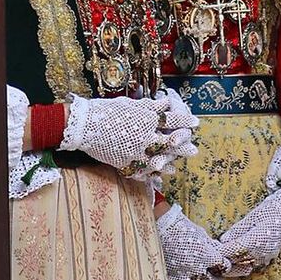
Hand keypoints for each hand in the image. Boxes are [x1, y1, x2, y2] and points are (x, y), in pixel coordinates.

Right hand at [63, 94, 195, 178]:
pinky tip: (155, 176)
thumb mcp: (130, 104)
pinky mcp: (127, 162)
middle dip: (183, 147)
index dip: (185, 121)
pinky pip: (142, 171)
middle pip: (171, 143)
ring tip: (176, 167)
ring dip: (168, 164)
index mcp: (148, 118)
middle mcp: (146, 136)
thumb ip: (150, 106)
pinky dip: (150, 174)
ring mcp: (137, 151)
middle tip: (194, 151)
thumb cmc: (106, 110)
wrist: (85, 125)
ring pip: (159, 159)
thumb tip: (166, 103)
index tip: (195, 123)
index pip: (173, 120)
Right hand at [155, 204, 230, 279]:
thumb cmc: (179, 228)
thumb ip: (211, 246)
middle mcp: (197, 270)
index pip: (223, 267)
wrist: (155, 230)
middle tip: (214, 276)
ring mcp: (183, 278)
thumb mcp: (200, 234)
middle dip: (216, 279)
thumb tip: (218, 251)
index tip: (220, 263)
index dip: (223, 265)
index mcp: (206, 256)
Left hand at [217, 187, 280, 273]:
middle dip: (222, 259)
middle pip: (236, 261)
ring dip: (229, 263)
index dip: (219, 251)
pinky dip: (238, 263)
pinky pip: (249, 264)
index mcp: (257, 239)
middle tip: (209, 254)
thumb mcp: (252, 217)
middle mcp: (261, 252)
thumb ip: (237, 231)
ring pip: (241, 266)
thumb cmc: (272, 210)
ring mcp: (264, 257)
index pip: (233, 250)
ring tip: (218, 256)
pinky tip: (230, 257)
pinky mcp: (265, 259)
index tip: (208, 249)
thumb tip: (222, 241)